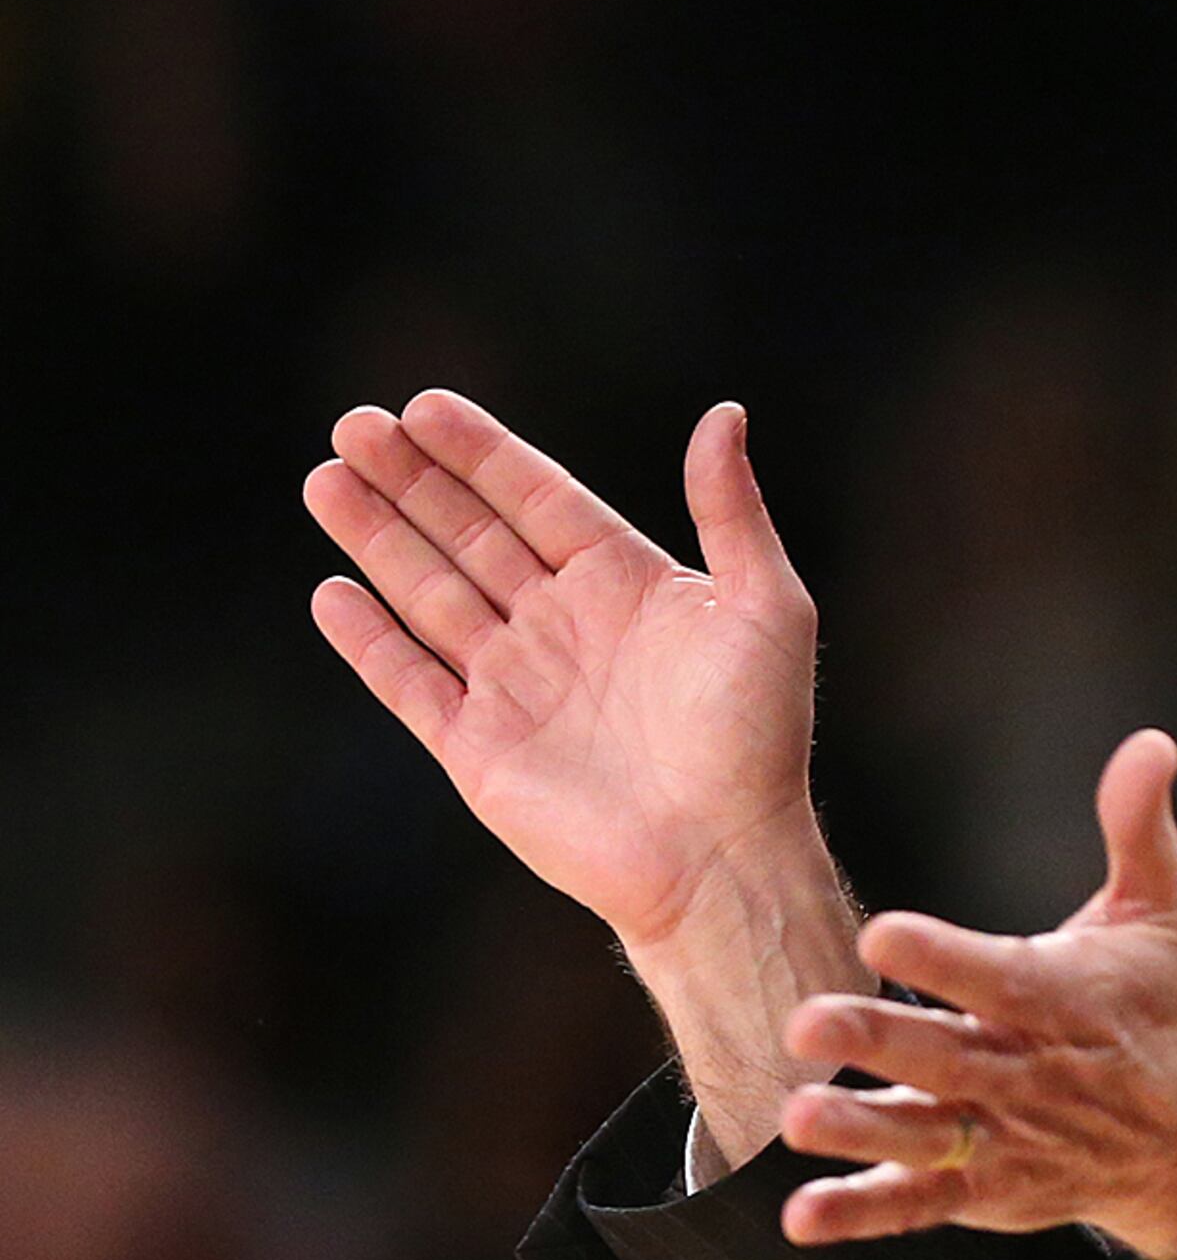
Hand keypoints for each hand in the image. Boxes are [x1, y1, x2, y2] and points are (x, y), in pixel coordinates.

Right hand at [303, 393, 826, 952]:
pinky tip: (333, 592)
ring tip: (326, 477)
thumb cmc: (758, 734)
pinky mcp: (478, 748)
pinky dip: (370, 641)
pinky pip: (411, 683)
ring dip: (379, 537)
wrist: (721, 854)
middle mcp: (563, 624)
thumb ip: (731, 510)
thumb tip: (725, 413)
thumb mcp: (766, 605)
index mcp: (627, 583)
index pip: (539, 499)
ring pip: (430, 593)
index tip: (426, 405)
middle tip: (356, 423)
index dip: (483, 453)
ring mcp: (516, 684)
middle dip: (414, 479)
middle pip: (471, 535)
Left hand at [773, 730, 1176, 1259]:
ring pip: (925, 1136)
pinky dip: (862, 1212)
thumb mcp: (1165, 910)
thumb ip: (1138, 826)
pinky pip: (918, 1204)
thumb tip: (1148, 742)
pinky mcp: (983, 1189)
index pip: (999, 977)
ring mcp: (1004, 1139)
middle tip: (806, 1024)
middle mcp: (1030, 1073)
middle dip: (878, 1043)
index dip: (943, 958)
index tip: (882, 934)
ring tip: (797, 1118)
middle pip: (949, 1059)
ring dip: (861, 1131)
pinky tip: (804, 1214)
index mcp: (1065, 999)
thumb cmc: (1160, 1006)